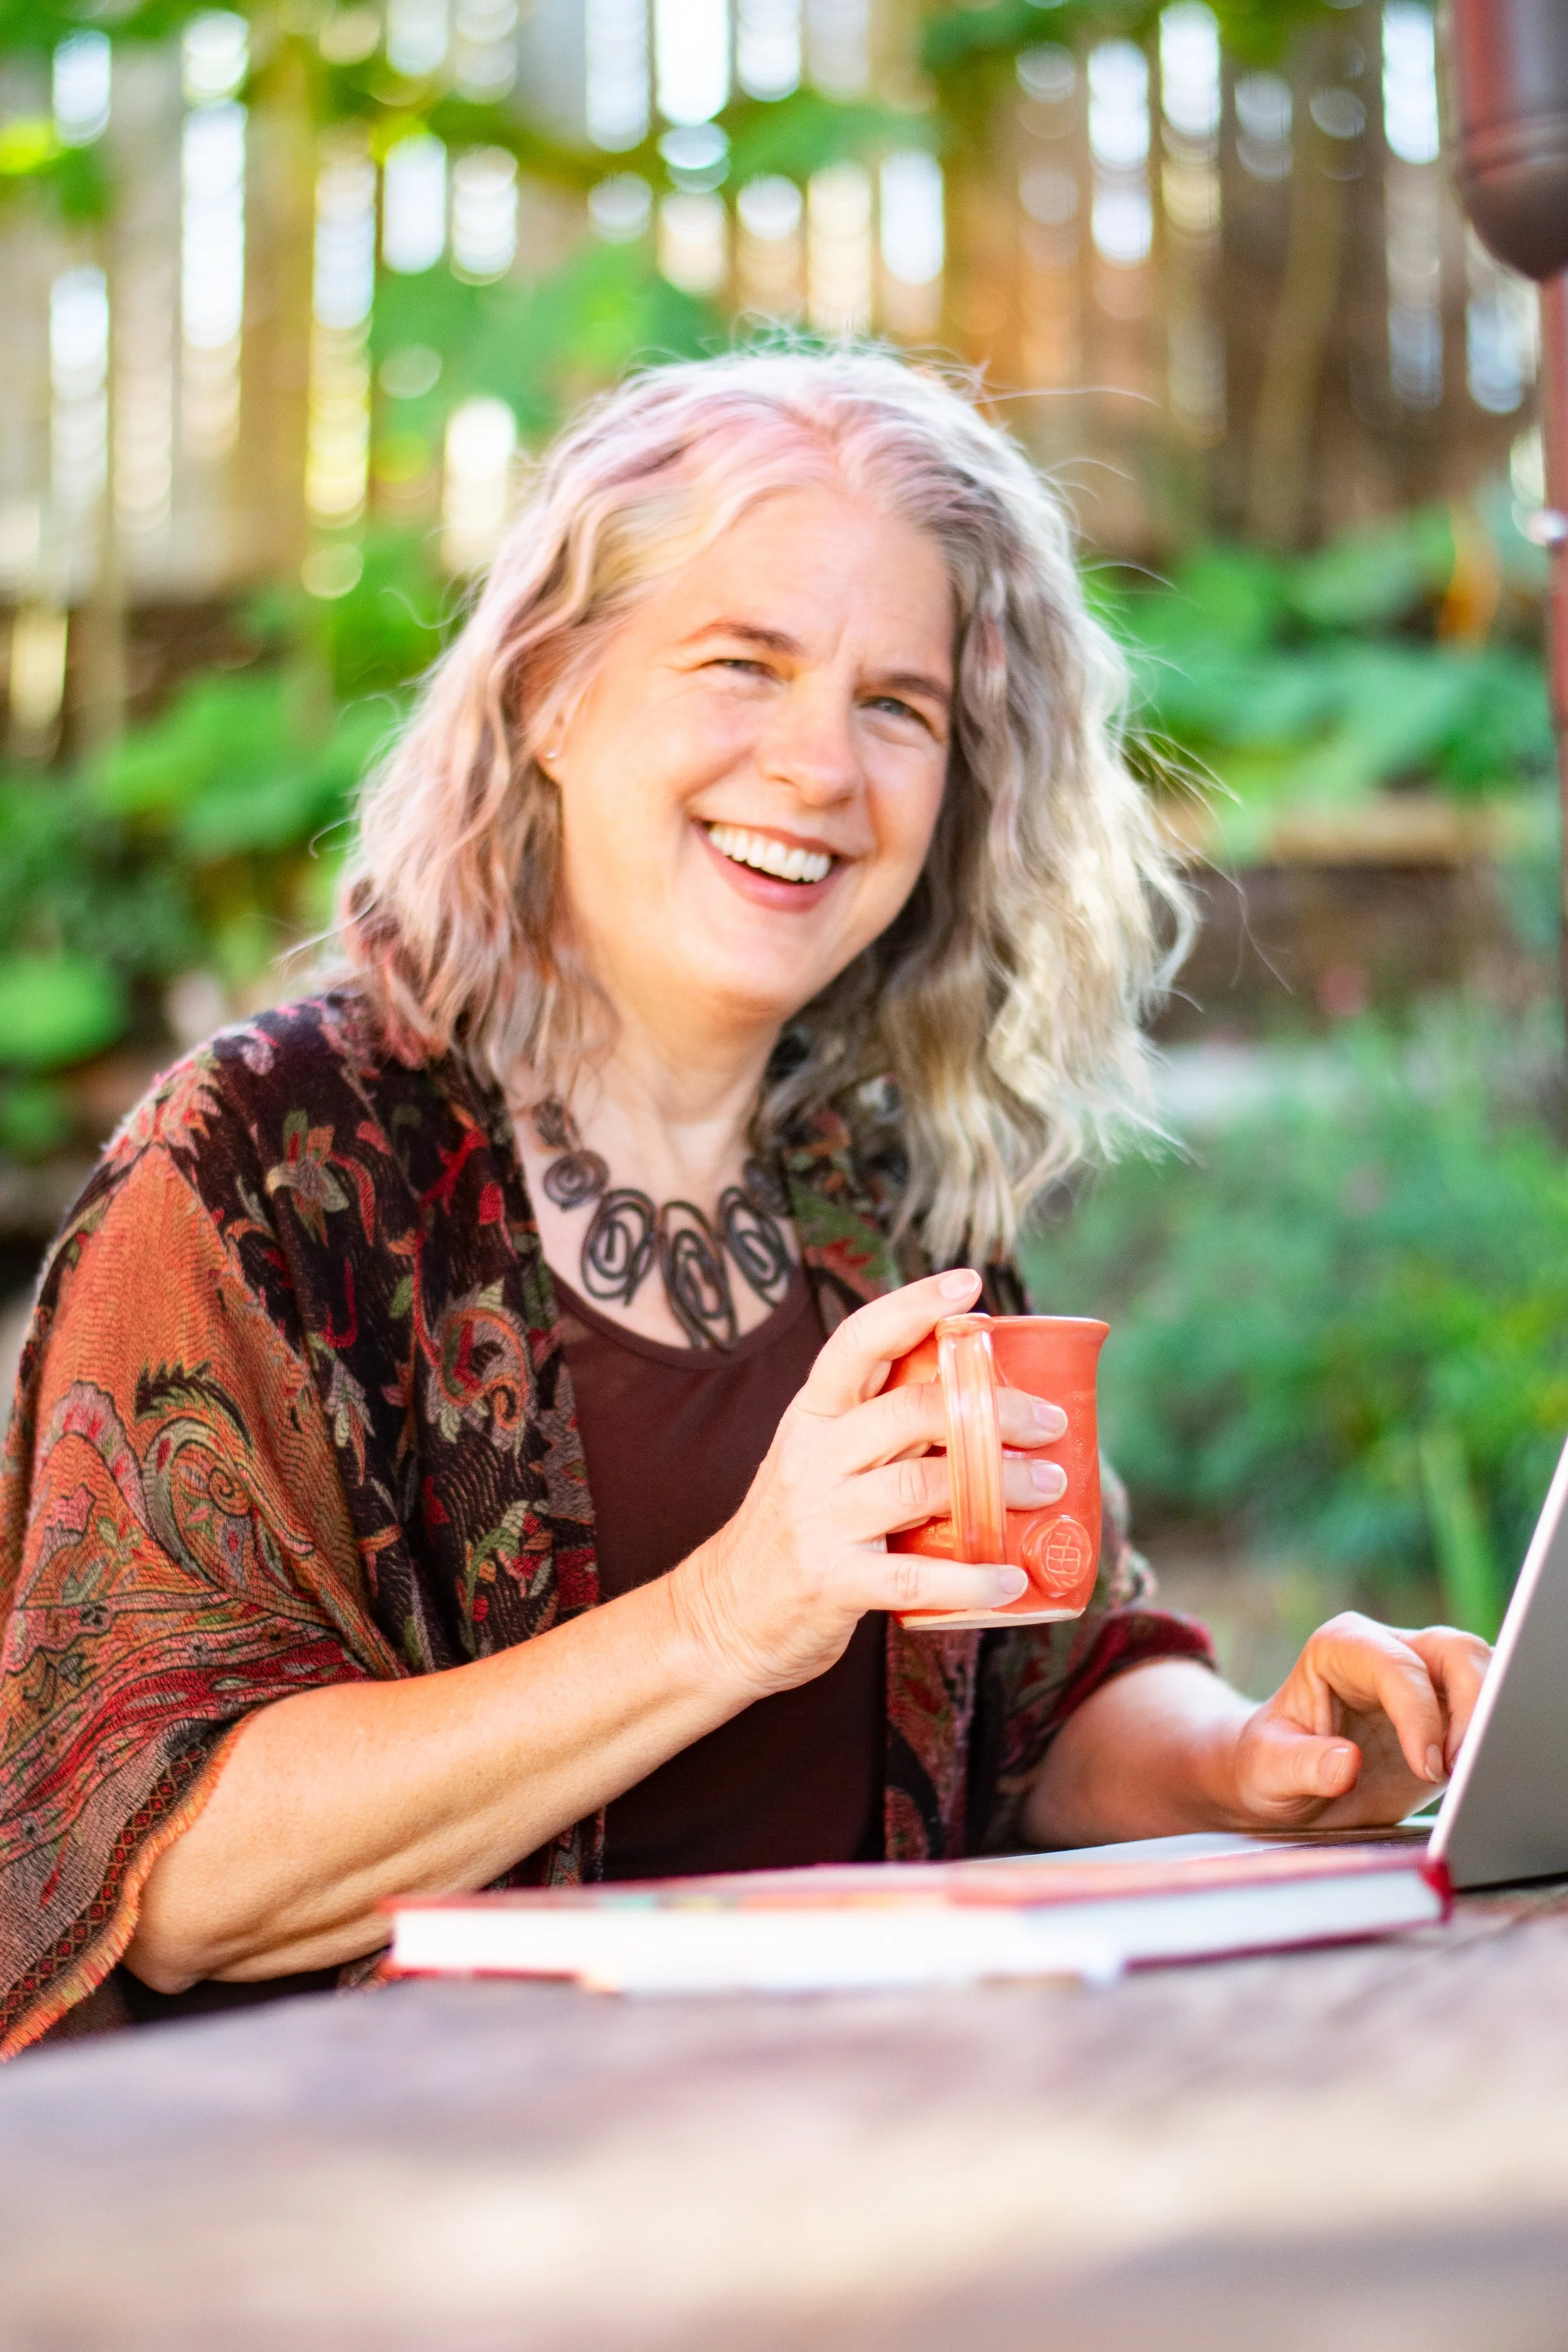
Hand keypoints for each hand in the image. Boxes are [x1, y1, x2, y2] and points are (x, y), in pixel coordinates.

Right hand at [670, 1268, 1067, 1698]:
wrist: (722, 1619)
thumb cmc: (792, 1534)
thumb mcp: (815, 1463)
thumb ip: (876, 1429)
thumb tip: (975, 1399)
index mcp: (811, 1418)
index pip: (856, 1342)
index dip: (912, 1305)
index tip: (970, 1284)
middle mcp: (812, 1459)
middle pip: (909, 1410)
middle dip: (992, 1408)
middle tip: (1049, 1422)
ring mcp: (820, 1520)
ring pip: (921, 1485)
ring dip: (999, 1484)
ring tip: (1049, 1486)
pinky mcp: (832, 1583)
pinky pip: (915, 1578)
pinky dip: (972, 1578)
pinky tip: (1012, 1578)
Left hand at [1224, 1612, 1492, 1828]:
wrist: (1282, 1783)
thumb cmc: (1267, 1766)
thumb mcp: (1268, 1769)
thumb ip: (1302, 1765)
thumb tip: (1345, 1764)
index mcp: (1341, 1647)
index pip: (1396, 1666)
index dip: (1419, 1714)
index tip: (1427, 1766)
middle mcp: (1387, 1652)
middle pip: (1455, 1651)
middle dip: (1471, 1704)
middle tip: (1458, 1767)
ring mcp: (1422, 1679)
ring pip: (1483, 1669)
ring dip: (1490, 1717)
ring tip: (1471, 1772)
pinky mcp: (1448, 1715)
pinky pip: (1489, 1708)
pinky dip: (1495, 1734)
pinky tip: (1481, 1773)